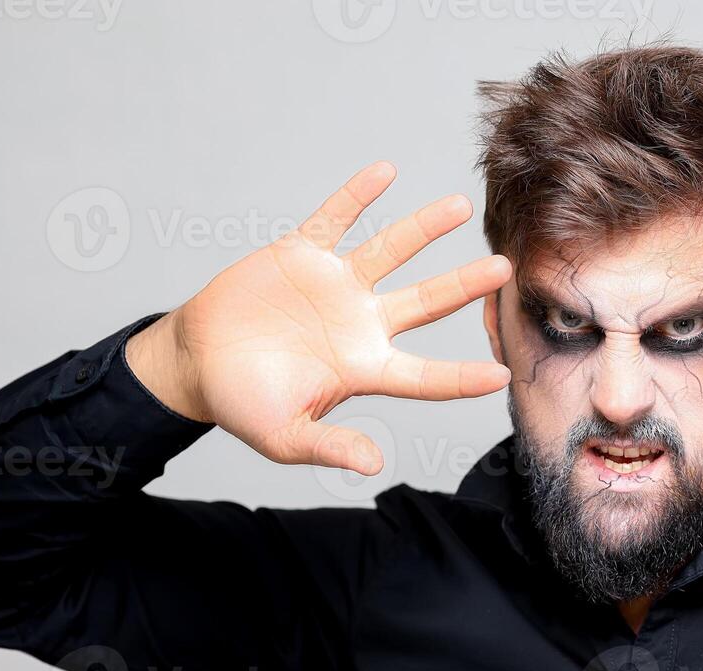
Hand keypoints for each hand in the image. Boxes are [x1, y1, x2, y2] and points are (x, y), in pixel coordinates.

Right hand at [127, 161, 511, 474]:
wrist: (197, 364)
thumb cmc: (244, 405)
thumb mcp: (284, 436)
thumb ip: (329, 447)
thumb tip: (374, 466)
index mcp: (364, 369)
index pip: (425, 376)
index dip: (462, 378)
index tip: (503, 375)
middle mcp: (362, 324)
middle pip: (427, 302)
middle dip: (465, 286)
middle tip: (505, 267)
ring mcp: (336, 286)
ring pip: (391, 251)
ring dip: (424, 228)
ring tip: (461, 206)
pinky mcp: (302, 256)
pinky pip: (334, 219)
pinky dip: (356, 197)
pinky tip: (385, 172)